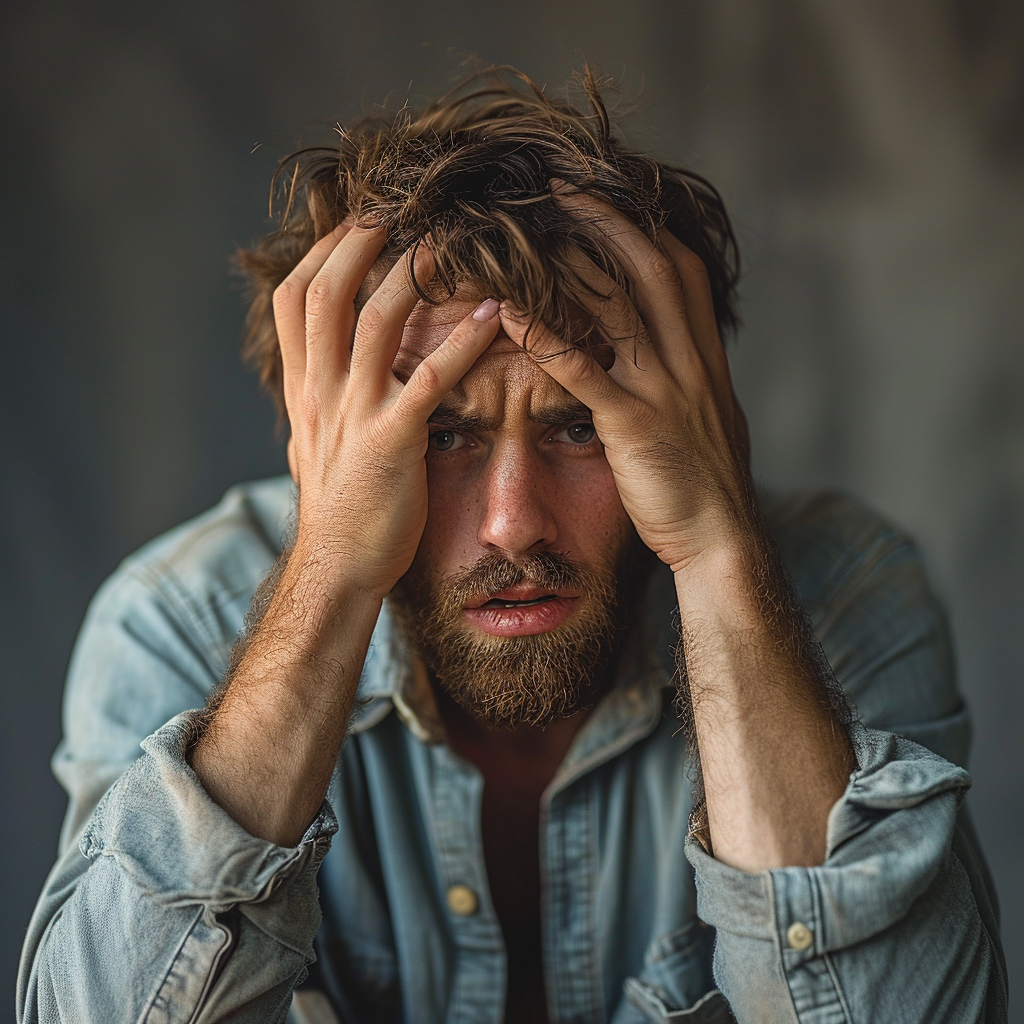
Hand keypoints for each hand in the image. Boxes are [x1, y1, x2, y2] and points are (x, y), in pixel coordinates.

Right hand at [274, 223, 500, 598]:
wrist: (338, 568)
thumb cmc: (338, 509)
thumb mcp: (313, 445)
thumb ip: (317, 402)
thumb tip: (317, 376)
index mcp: (303, 389)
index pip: (295, 300)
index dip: (321, 253)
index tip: (353, 222)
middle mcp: (321, 391)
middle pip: (326, 292)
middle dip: (358, 241)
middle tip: (397, 206)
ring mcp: (353, 413)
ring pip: (374, 321)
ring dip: (411, 273)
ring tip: (448, 240)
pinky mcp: (392, 442)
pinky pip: (430, 378)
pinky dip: (463, 342)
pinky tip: (495, 315)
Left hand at [498, 192, 752, 572]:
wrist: (722, 539)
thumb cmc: (706, 483)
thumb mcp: (708, 416)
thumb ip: (687, 375)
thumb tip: (668, 351)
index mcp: (705, 356)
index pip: (683, 270)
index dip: (645, 227)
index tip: (611, 198)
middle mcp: (690, 361)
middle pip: (652, 267)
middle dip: (607, 220)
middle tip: (561, 186)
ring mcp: (665, 390)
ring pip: (619, 306)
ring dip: (571, 262)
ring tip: (526, 230)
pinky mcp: (635, 425)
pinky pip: (585, 370)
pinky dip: (547, 336)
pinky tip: (510, 311)